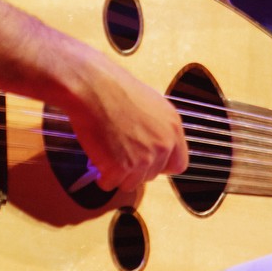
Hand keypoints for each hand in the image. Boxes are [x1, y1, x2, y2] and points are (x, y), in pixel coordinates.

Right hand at [63, 47, 188, 192]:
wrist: (93, 86)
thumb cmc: (113, 87)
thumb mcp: (149, 103)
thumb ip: (157, 126)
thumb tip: (153, 143)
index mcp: (173, 127)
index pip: (178, 164)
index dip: (160, 164)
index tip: (146, 160)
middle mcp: (163, 144)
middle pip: (152, 175)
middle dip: (135, 168)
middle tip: (119, 151)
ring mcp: (143, 158)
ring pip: (131, 183)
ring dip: (117, 173)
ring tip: (106, 152)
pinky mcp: (121, 167)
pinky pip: (110, 184)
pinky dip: (101, 175)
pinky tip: (97, 156)